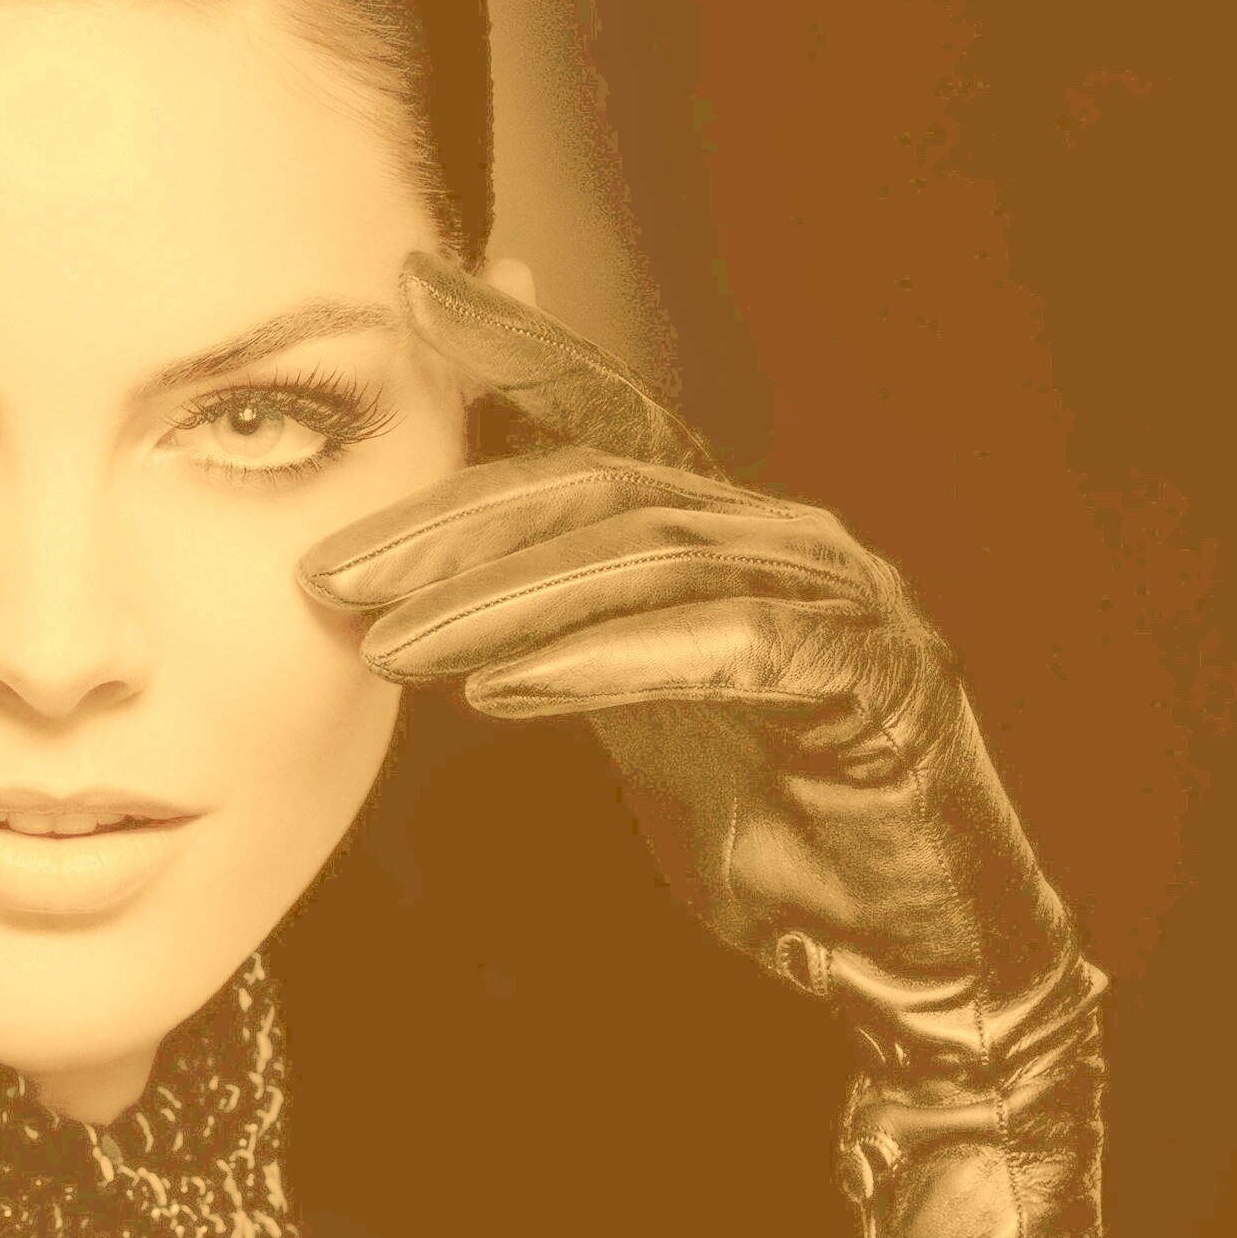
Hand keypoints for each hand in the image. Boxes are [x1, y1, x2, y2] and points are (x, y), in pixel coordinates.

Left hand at [301, 253, 1114, 1237]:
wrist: (905, 948)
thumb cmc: (774, 823)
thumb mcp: (642, 705)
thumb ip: (566, 624)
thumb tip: (432, 578)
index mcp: (729, 533)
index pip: (607, 413)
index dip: (513, 345)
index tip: (406, 288)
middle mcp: (786, 541)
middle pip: (602, 485)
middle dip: (454, 523)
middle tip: (331, 569)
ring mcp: (840, 599)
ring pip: (647, 558)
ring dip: (502, 600)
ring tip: (386, 644)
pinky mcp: (870, 680)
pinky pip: (720, 650)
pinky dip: (602, 664)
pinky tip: (500, 692)